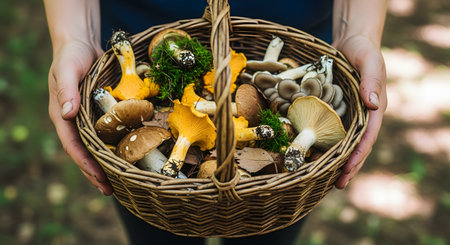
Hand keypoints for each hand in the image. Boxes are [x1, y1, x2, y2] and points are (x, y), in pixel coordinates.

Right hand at [48, 40, 112, 194]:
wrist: (80, 43)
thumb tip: (67, 113)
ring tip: (120, 181)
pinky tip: (127, 155)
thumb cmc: (71, 55)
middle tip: (109, 190)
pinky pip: (106, 133)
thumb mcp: (67, 69)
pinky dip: (114, 146)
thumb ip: (66, 90)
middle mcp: (73, 120)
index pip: (73, 145)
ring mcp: (85, 118)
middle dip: (95, 172)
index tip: (98, 178)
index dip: (84, 164)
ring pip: (95, 146)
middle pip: (84, 152)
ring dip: (105, 163)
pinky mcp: (97, 112)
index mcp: (61, 115)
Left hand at [332, 35, 386, 188]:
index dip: (358, 155)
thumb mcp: (370, 60)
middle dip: (348, 165)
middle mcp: (363, 115)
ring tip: (325, 178)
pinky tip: (315, 153)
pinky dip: (327, 143)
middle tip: (337, 185)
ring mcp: (350, 113)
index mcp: (374, 108)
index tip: (347, 170)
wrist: (352, 41)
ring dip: (337, 159)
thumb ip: (372, 80)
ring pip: (344, 141)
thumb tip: (372, 106)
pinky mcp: (337, 109)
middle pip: (357, 145)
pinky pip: (332, 129)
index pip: (367, 137)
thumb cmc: (364, 49)